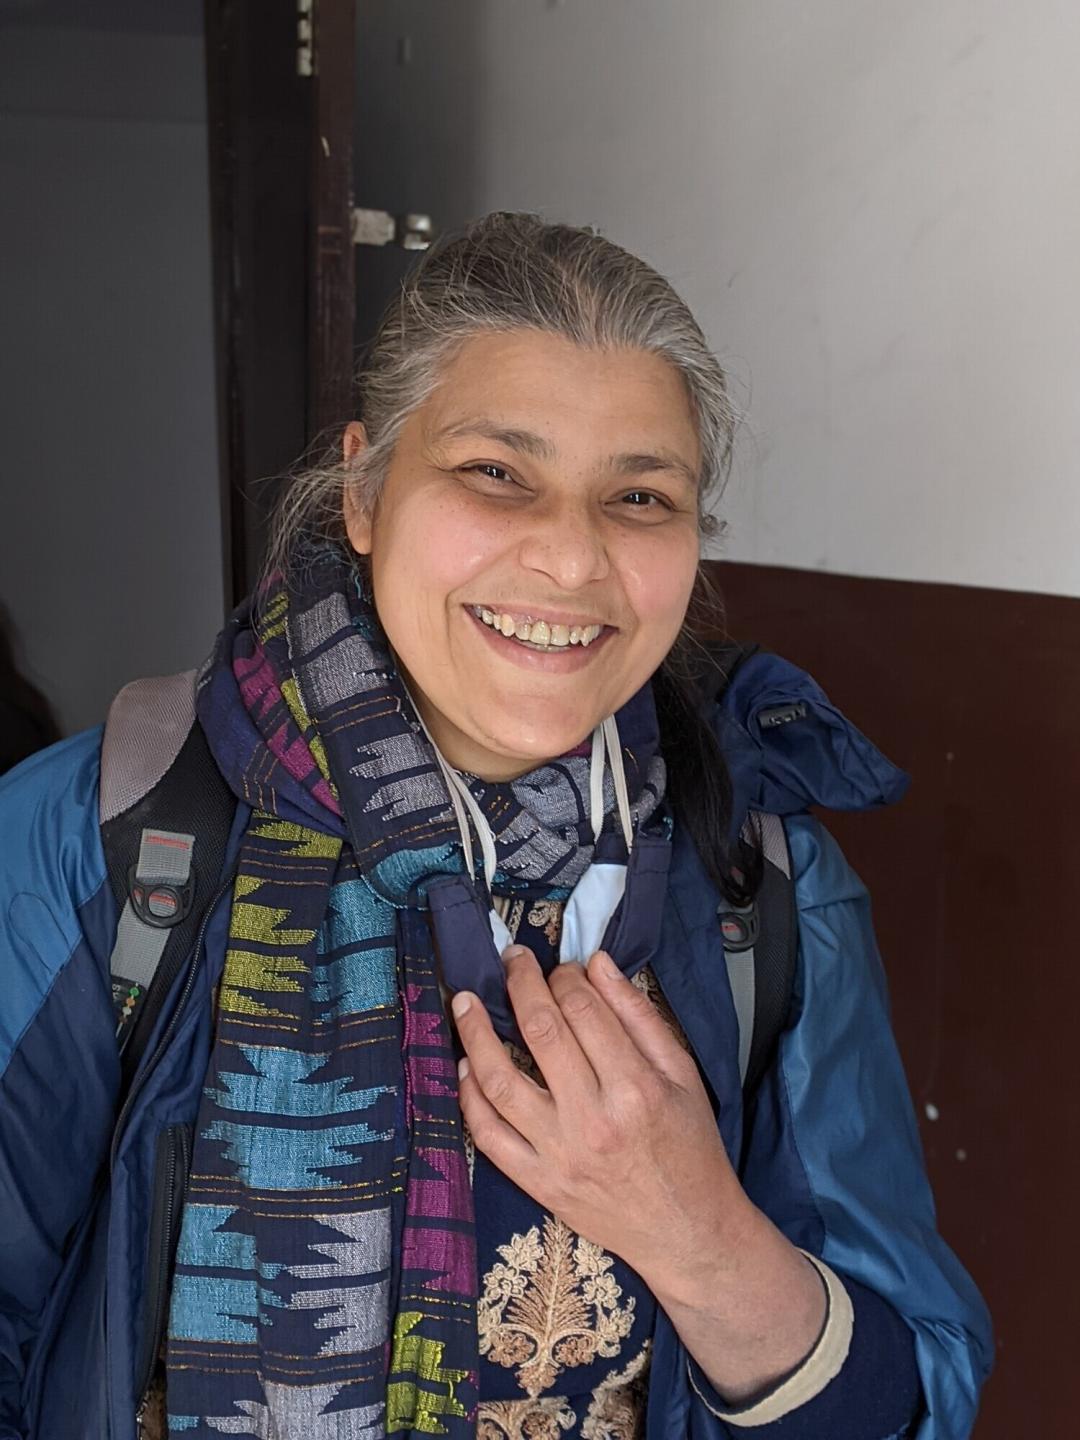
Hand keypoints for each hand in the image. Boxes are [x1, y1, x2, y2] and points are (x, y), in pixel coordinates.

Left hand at [451, 943, 746, 1281]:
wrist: (687, 1232)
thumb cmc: (690, 1148)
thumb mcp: (682, 1075)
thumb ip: (639, 1015)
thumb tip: (598, 963)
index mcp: (636, 1088)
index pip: (584, 1010)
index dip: (566, 976)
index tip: (561, 967)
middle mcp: (593, 1120)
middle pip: (541, 1032)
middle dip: (520, 984)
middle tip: (511, 961)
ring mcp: (559, 1155)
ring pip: (500, 1080)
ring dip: (475, 1033)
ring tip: (465, 1001)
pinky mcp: (538, 1183)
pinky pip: (489, 1135)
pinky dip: (469, 1096)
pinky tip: (466, 1065)